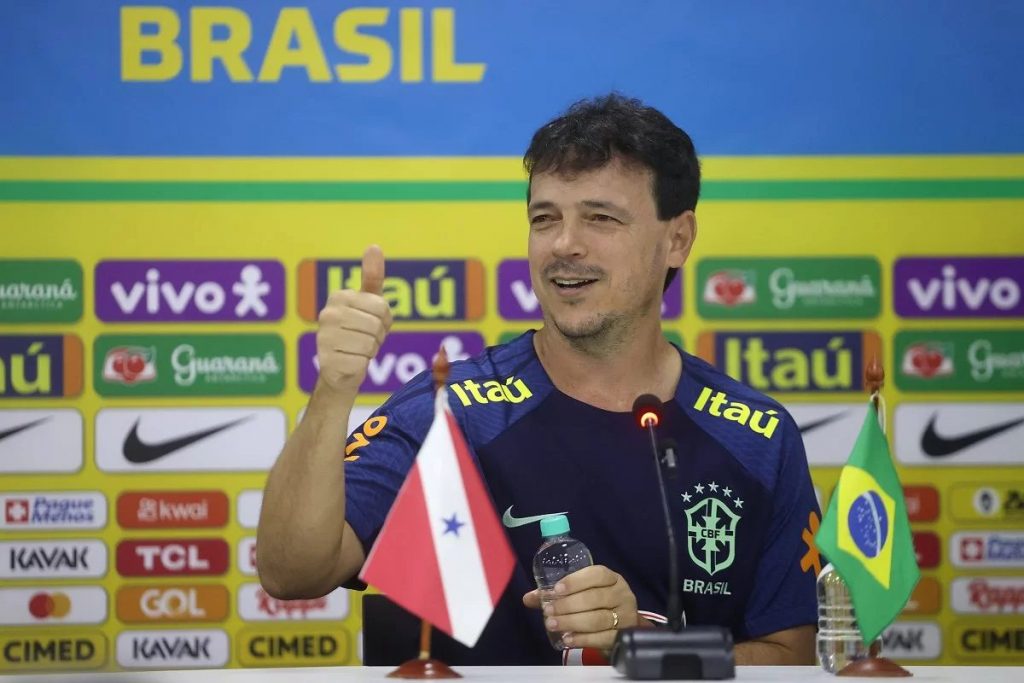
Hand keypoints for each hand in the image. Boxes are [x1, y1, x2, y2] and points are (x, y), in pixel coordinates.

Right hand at [315, 245, 391, 394]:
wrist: (340, 371)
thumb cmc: (358, 334)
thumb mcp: (368, 304)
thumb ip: (372, 276)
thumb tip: (374, 246)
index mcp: (339, 296)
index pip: (381, 306)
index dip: (383, 320)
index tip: (369, 323)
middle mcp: (327, 314)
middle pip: (376, 325)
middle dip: (376, 337)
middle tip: (363, 340)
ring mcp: (325, 337)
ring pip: (370, 343)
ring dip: (369, 351)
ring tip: (355, 350)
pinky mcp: (327, 360)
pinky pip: (362, 361)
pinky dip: (361, 365)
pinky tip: (349, 362)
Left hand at [522, 565, 640, 650]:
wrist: (622, 625)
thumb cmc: (598, 604)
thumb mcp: (582, 593)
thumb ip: (556, 595)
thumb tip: (527, 598)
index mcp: (611, 578)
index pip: (597, 574)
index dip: (576, 581)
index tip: (556, 590)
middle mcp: (621, 594)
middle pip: (594, 598)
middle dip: (568, 605)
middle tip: (549, 611)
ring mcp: (625, 616)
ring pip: (598, 619)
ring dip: (572, 622)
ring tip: (553, 624)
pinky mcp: (623, 636)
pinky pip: (602, 638)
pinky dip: (583, 639)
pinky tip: (567, 639)